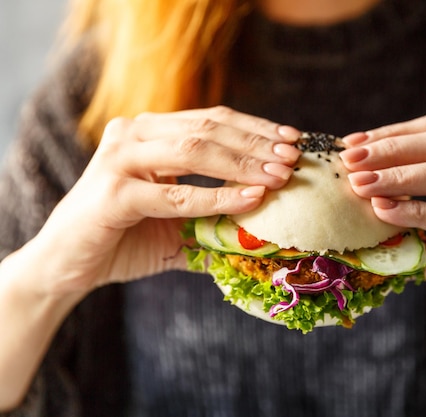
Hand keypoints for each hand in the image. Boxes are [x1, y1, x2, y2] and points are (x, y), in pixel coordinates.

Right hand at [29, 106, 300, 294]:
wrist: (67, 265)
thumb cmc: (125, 238)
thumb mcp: (178, 217)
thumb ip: (214, 209)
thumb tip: (270, 215)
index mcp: (150, 131)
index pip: (213, 120)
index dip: (257, 128)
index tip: (294, 141)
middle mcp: (133, 134)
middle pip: (209, 128)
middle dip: (257, 143)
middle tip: (294, 158)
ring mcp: (119, 159)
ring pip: (194, 150)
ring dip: (243, 163)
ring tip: (280, 176)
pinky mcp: (113, 192)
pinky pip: (176, 193)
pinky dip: (217, 196)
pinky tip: (252, 199)